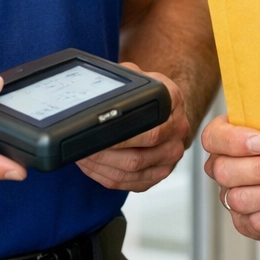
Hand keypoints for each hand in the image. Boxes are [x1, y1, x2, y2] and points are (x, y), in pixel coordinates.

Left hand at [78, 67, 189, 191]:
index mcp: (173, 103)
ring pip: (132, 172)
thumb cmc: (148, 93)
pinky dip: (107, 176)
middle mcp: (178, 132)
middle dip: (104, 154)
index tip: (96, 135)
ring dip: (102, 166)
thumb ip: (125, 76)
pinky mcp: (159, 173)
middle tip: (82, 148)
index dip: (120, 137)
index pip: (150, 128)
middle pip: (138, 156)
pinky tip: (93, 166)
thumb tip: (100, 84)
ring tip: (81, 155)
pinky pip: (130, 183)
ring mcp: (170, 156)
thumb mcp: (139, 76)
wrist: (166, 106)